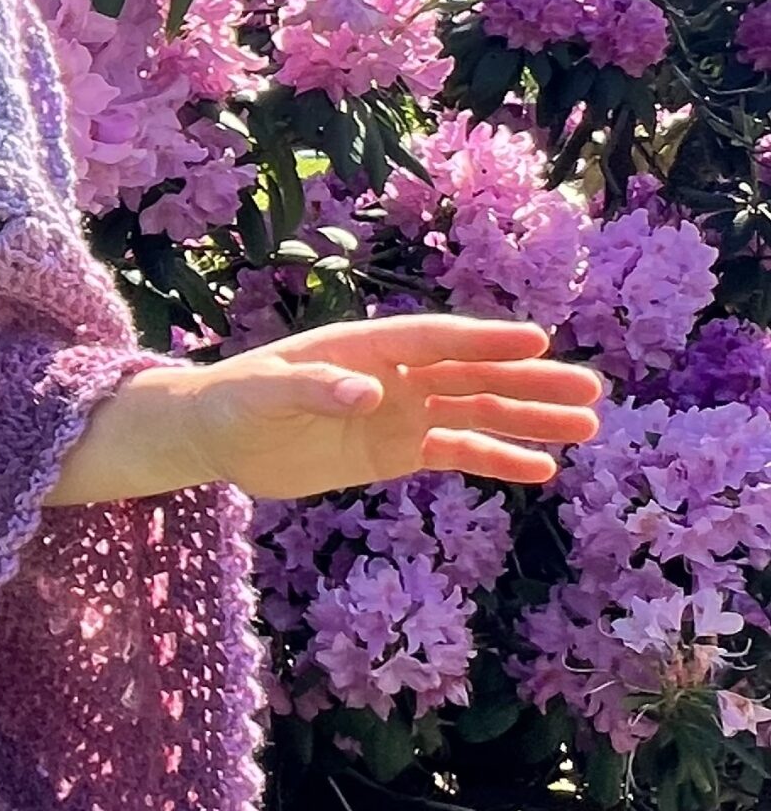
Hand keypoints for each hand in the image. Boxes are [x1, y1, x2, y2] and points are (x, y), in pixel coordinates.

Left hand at [179, 314, 607, 501]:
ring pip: (476, 414)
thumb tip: (370, 393)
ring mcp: (400, 413)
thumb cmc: (236, 399)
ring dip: (529, 421)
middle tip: (591, 392)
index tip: (537, 343)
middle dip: (530, 384)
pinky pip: (455, 455)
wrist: (218, 435)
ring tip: (586, 428)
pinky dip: (497, 461)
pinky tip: (542, 470)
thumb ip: (315, 390)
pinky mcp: (396, 451)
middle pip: (472, 377)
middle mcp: (395, 376)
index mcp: (366, 348)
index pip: (435, 341)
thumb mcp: (266, 393)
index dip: (483, 342)